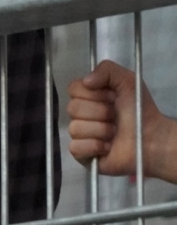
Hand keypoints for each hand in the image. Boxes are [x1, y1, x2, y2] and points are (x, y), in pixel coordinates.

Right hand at [68, 59, 172, 179]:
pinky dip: (94, 146)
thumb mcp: (128, 80)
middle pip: (73, 108)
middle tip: (115, 117)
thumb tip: (86, 81)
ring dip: (100, 130)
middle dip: (99, 112)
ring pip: (75, 128)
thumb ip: (106, 70)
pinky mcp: (83, 155)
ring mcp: (81, 135)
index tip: (112, 97)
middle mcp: (82, 114)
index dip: (93, 93)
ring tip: (115, 133)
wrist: (152, 139)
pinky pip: (75, 147)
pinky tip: (108, 147)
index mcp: (89, 96)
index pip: (73, 88)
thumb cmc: (140, 110)